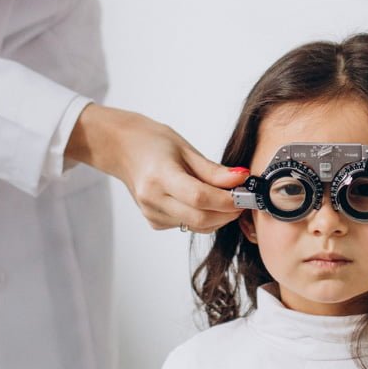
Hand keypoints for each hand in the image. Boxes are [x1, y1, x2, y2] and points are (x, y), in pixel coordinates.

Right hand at [65, 104, 247, 232]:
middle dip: (228, 212)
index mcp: (159, 177)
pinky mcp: (154, 222)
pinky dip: (204, 216)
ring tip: (226, 197)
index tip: (245, 194)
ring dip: (219, 216)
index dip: (227, 200)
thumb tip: (242, 180)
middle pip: (201, 218)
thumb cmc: (154, 143)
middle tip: (243, 198)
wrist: (122, 149)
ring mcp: (152, 213)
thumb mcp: (186, 149)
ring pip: (197, 225)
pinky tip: (205, 201)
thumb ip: (214, 170)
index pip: (200, 198)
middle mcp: (152, 200)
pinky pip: (188, 225)